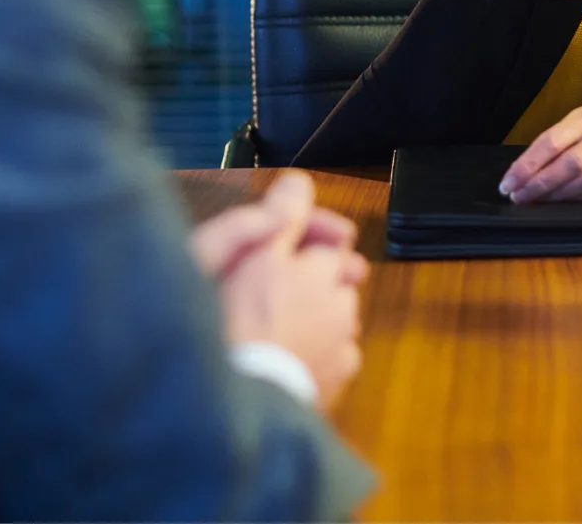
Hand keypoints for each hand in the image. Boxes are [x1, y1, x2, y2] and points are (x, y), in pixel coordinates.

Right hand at [213, 174, 368, 405]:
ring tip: (275, 324)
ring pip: (336, 316)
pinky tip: (288, 354)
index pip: (335, 237)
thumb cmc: (239, 323)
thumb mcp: (250, 257)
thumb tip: (298, 182)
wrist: (240, 398)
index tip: (284, 236)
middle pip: (338, 277)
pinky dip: (318, 350)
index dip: (310, 232)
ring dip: (317, 314)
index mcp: (324, 268)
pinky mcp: (337, 380)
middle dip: (315, 275)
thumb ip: (280, 217)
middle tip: (271, 284)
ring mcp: (343, 344)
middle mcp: (342, 303)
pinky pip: (334, 355)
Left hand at [498, 101, 581, 202]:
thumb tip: (521, 171)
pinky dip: (577, 200)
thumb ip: (553, 142)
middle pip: (570, 163)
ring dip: (558, 195)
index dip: (527, 165)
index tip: (508, 182)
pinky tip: (561, 204)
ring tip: (536, 201)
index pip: (551, 142)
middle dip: (539, 184)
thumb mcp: (577, 121)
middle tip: (518, 196)